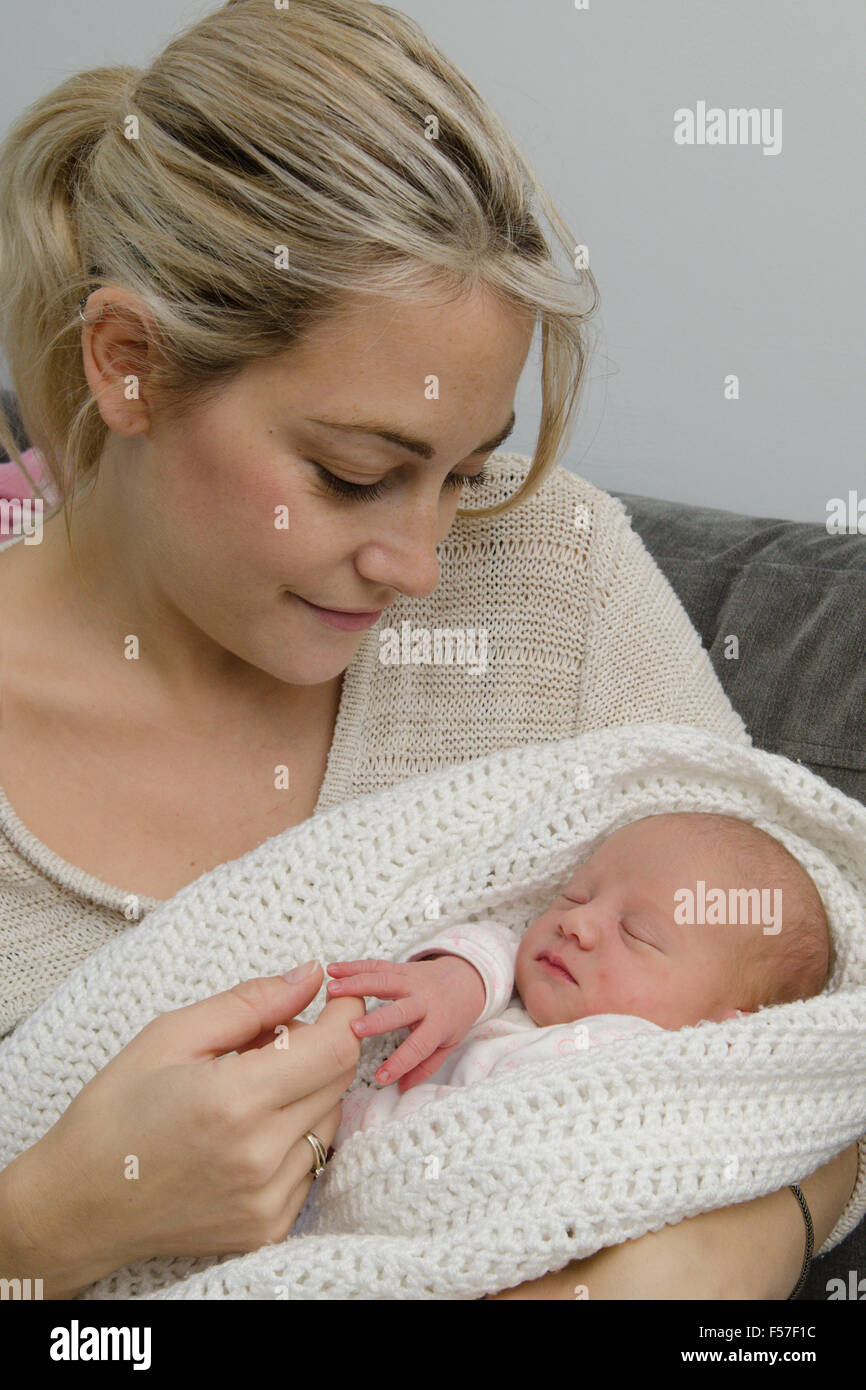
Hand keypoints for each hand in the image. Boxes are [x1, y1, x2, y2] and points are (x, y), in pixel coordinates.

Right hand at [2, 963, 363, 1295]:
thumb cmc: (115, 1112)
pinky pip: (311, 1165)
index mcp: (234, 1101)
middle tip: (270, 1039)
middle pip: (338, 1082)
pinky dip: (294, 1137)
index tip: (336, 994)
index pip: (335, 1049)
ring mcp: (267, 1200)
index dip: (346, 1014)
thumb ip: (251, 1002)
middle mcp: (259, 1157)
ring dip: (307, 1093)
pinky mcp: (267, 1227)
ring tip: (251, 1087)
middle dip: (319, 1046)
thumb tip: (312, 975)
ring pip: (329, 1122)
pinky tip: (247, 1132)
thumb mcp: (172, 1036)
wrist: (76, 1206)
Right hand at [325, 955, 485, 1090]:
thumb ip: (425, 1067)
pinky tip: (333, 970)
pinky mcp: (400, 967)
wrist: (466, 978)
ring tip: (331, 990)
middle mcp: (425, 1000)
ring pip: (383, 980)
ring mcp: (412, 980)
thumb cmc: (454, 1017)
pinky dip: (353, 966)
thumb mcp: (448, 1044)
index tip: (381, 1077)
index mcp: (439, 1023)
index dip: (401, 1062)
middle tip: (353, 1028)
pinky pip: (376, 966)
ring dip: (356, 984)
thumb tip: (401, 1089)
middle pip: (400, 1010)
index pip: (419, 1046)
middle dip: (377, 1019)